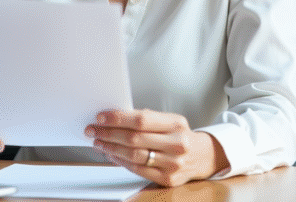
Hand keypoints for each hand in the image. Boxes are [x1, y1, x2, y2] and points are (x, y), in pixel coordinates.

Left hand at [84, 109, 227, 186]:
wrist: (202, 157)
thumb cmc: (180, 136)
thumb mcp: (170, 121)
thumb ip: (147, 119)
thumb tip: (115, 118)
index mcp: (176, 124)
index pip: (141, 119)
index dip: (118, 118)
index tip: (101, 117)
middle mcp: (176, 144)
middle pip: (135, 138)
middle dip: (109, 133)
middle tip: (93, 130)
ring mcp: (173, 164)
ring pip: (134, 155)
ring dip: (111, 148)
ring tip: (99, 142)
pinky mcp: (167, 179)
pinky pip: (138, 170)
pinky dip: (121, 162)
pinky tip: (111, 155)